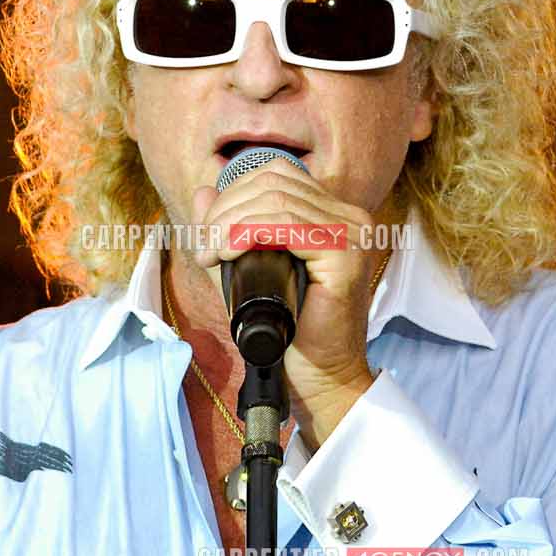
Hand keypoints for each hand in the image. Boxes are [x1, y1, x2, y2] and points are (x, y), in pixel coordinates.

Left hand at [192, 157, 382, 445]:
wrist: (322, 380)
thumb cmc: (291, 333)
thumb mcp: (249, 272)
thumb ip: (228, 231)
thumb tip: (203, 191)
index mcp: (336, 215)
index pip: (278, 175)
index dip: (234, 193)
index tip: (208, 234)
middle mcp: (351, 218)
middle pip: (273, 183)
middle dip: (225, 209)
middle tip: (204, 247)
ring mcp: (352, 234)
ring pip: (276, 199)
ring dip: (229, 222)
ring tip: (209, 253)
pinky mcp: (345, 254)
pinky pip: (287, 224)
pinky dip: (248, 232)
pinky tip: (227, 252)